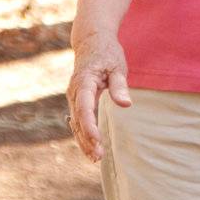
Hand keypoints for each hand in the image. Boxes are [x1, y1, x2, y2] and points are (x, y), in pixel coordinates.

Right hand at [66, 31, 130, 161]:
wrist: (91, 40)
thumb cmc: (107, 53)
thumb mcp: (117, 66)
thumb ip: (120, 86)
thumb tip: (126, 105)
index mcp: (84, 81)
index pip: (84, 107)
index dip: (89, 126)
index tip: (98, 140)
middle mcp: (74, 91)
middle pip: (78, 120)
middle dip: (86, 139)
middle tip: (99, 157)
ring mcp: (73, 96)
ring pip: (75, 123)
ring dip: (83, 141)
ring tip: (96, 158)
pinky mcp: (76, 100)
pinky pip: (77, 120)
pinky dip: (82, 135)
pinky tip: (91, 148)